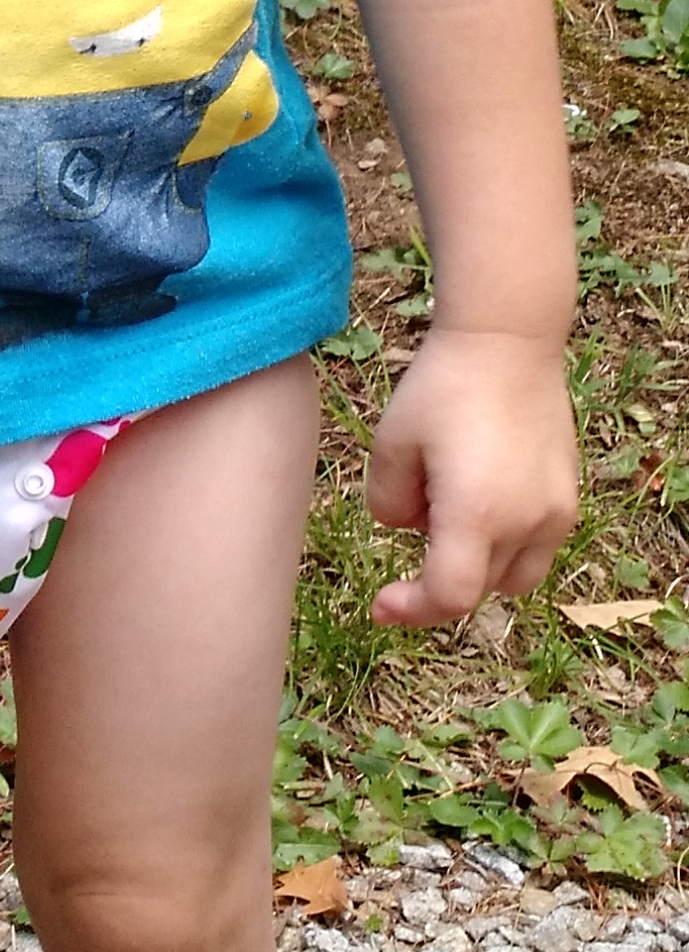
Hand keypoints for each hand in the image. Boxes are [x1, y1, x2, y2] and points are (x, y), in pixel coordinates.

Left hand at [364, 325, 578, 625]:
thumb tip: (410, 528)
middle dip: (437, 575)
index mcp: (476, 514)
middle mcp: (525, 523)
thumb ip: (387, 504)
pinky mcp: (569, 498)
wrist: (507, 342)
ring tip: (450, 506)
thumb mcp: (391, 445)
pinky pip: (537, 550)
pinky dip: (505, 546)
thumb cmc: (442, 387)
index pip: (448, 597)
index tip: (382, 603)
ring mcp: (555, 513)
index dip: (412, 609)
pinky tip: (479, 496)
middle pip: (477, 590)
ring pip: (513, 578)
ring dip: (477, 567)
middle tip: (414, 516)